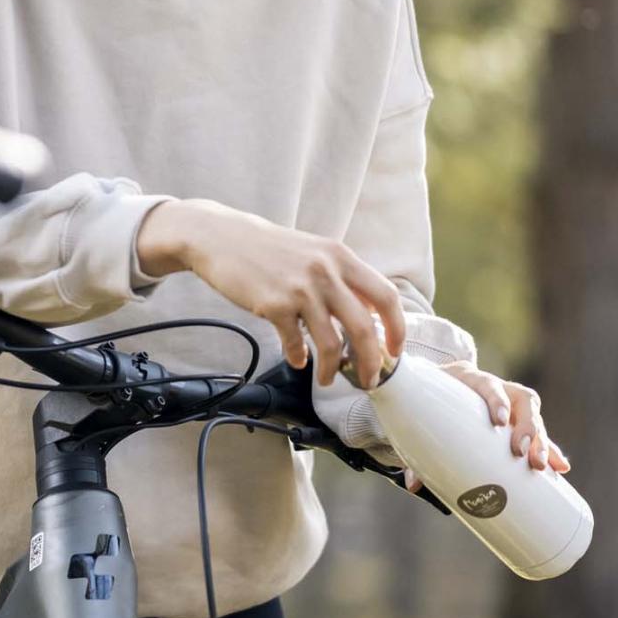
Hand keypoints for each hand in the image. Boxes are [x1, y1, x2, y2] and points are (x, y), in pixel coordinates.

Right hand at [135, 199, 406, 386]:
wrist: (220, 237)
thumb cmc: (267, 249)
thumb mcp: (313, 252)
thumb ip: (340, 278)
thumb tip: (365, 316)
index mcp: (341, 257)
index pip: (385, 296)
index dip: (397, 328)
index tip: (395, 351)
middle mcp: (326, 271)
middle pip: (364, 328)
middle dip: (371, 362)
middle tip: (369, 380)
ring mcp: (300, 289)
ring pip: (331, 343)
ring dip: (333, 369)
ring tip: (328, 380)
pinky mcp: (274, 304)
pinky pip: (295, 343)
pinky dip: (298, 357)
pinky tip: (296, 359)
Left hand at [402, 361, 571, 493]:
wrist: (438, 386)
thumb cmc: (428, 402)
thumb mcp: (421, 417)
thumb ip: (415, 448)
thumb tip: (413, 484)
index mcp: (469, 379)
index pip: (487, 385)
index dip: (496, 400)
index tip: (500, 420)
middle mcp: (497, 388)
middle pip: (520, 399)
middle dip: (526, 427)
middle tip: (522, 453)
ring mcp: (511, 402)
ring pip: (534, 415)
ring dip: (542, 440)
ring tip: (544, 465)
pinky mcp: (519, 419)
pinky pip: (538, 432)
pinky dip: (550, 449)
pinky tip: (560, 468)